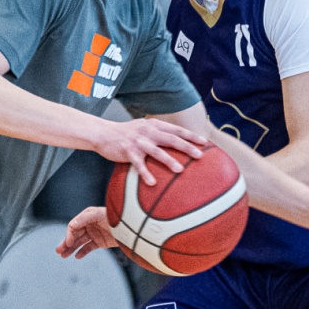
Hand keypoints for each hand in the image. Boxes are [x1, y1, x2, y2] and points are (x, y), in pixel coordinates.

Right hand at [56, 207, 118, 260]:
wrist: (130, 227)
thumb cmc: (115, 217)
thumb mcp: (98, 214)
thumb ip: (84, 219)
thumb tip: (71, 225)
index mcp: (87, 216)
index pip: (73, 226)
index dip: (69, 234)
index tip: (68, 243)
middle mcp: (89, 224)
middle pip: (74, 235)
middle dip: (66, 243)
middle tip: (58, 251)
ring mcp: (94, 233)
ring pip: (80, 242)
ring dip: (71, 249)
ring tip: (63, 256)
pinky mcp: (100, 242)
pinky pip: (89, 247)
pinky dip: (83, 252)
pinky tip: (77, 256)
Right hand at [92, 116, 209, 186]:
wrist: (103, 133)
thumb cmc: (127, 133)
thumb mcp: (144, 128)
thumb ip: (158, 132)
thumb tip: (177, 142)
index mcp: (154, 125)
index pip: (176, 129)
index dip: (191, 135)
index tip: (205, 142)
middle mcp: (148, 131)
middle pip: (171, 139)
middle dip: (187, 147)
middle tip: (200, 156)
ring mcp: (138, 142)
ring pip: (157, 151)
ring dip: (169, 160)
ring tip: (180, 170)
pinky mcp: (128, 152)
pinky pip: (139, 165)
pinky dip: (146, 174)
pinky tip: (152, 183)